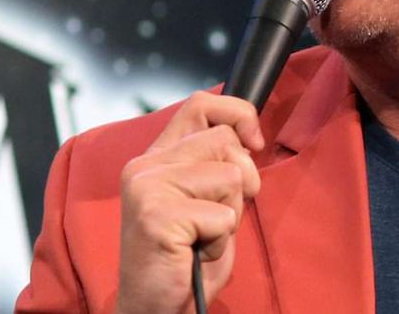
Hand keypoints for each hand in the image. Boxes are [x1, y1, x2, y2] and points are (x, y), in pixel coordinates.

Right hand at [115, 91, 264, 313]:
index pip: (201, 105)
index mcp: (157, 157)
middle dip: (240, 181)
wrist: (159, 307)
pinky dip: (220, 240)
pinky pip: (223, 215)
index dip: (238, 114)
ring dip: (229, 214)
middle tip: (216, 216)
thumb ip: (219, 161)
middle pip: (225, 140)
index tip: (253, 142)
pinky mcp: (156, 215)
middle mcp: (145, 166)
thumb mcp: (209, 196)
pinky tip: (195, 251)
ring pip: (229, 175)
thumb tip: (250, 135)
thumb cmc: (189, 255)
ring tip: (201, 235)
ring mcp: (147, 188)